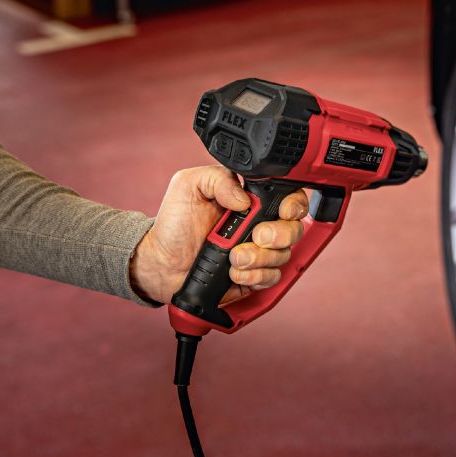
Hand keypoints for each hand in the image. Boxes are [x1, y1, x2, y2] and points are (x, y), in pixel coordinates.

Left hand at [129, 165, 308, 304]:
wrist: (160, 262)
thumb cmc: (174, 223)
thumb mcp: (188, 186)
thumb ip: (218, 178)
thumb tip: (244, 197)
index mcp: (250, 200)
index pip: (288, 196)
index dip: (294, 204)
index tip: (281, 211)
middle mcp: (259, 224)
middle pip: (294, 228)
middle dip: (279, 234)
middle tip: (256, 236)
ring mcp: (258, 251)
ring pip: (283, 255)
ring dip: (259, 258)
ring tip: (233, 257)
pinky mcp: (254, 275)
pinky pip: (271, 277)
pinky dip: (254, 276)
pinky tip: (234, 272)